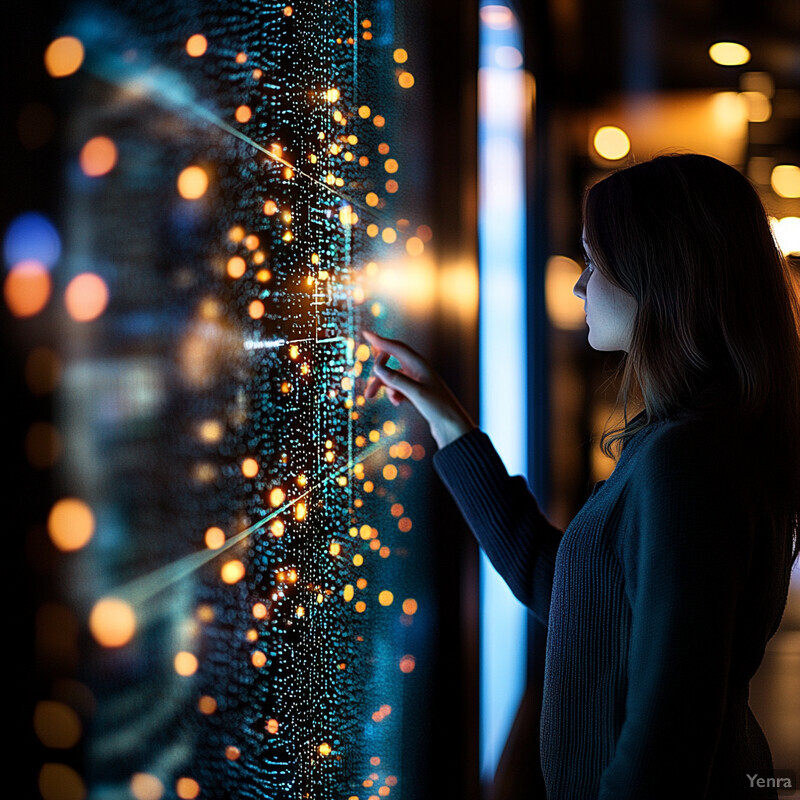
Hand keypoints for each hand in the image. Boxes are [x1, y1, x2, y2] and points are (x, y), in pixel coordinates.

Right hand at [361, 330, 478, 448]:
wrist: (451, 425)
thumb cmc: (438, 407)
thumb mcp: (416, 393)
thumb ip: (396, 380)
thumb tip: (377, 369)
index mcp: (419, 364)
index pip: (396, 347)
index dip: (380, 340)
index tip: (366, 334)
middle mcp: (417, 369)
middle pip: (390, 363)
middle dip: (378, 376)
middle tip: (369, 393)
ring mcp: (417, 380)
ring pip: (393, 377)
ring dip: (384, 387)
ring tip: (374, 401)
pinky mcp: (416, 392)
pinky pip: (398, 387)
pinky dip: (393, 393)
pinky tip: (397, 403)